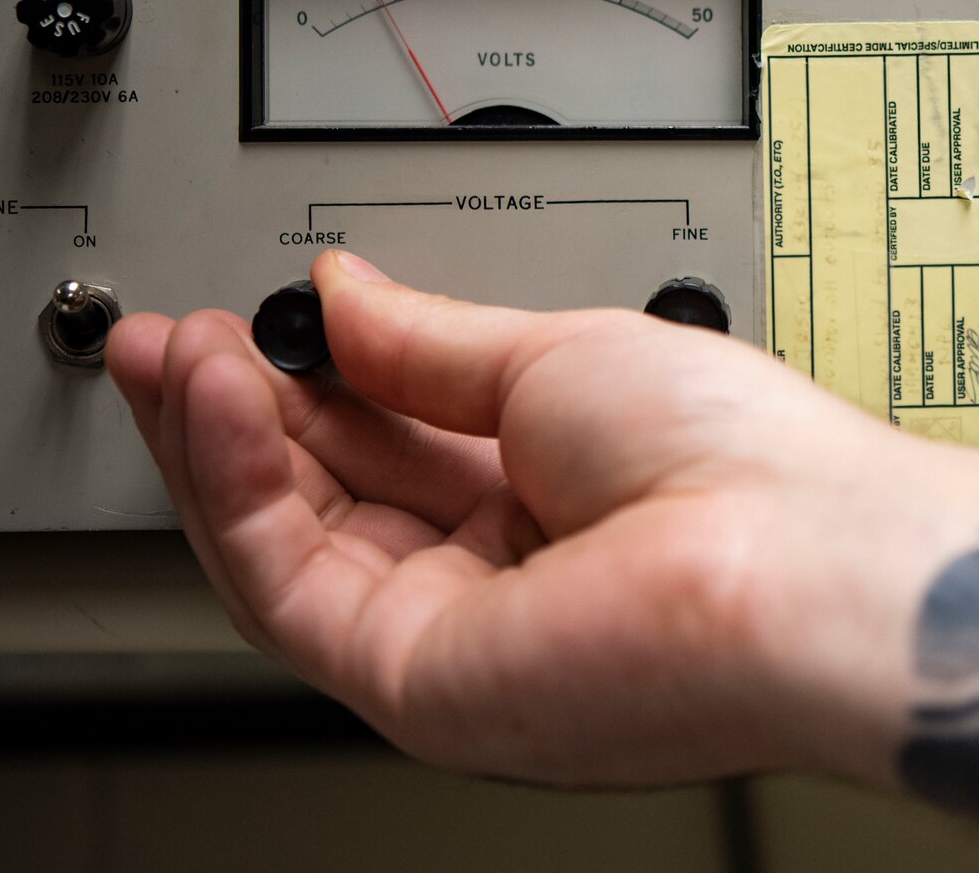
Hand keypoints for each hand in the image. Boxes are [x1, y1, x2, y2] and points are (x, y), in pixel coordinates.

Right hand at [107, 250, 978, 787]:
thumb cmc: (739, 458)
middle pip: (324, 499)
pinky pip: (286, 582)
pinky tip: (219, 397)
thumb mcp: (557, 356)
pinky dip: (235, 488)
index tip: (252, 315)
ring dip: (216, 444)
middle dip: (239, 411)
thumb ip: (425, 344)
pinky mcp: (417, 685)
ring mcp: (456, 637)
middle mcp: (497, 578)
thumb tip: (342, 294)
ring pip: (286, 548)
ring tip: (180, 350)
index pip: (390, 442)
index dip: (310, 378)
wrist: (801, 556)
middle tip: (178, 332)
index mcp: (546, 498)